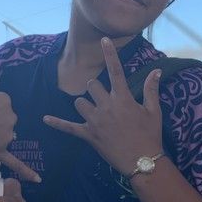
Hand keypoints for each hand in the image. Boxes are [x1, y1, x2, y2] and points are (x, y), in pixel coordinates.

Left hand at [43, 37, 162, 174]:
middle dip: (95, 89)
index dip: (109, 54)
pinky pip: (68, 127)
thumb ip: (151, 89)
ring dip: (85, 104)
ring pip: (79, 102)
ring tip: (94, 112)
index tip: (103, 39)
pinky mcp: (88, 134)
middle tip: (104, 99)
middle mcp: (106, 106)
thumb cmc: (150, 135)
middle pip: (91, 86)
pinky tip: (45, 118)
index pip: (115, 70)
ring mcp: (95, 120)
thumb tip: (156, 70)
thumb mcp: (154, 111)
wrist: (143, 161)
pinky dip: (57, 123)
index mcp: (123, 98)